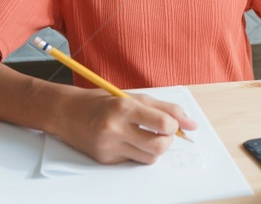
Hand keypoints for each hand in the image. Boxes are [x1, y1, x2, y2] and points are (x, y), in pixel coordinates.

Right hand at [56, 89, 197, 164]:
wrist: (67, 113)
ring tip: (144, 136)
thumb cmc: (103, 102)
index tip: (171, 124)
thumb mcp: (134, 97)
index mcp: (124, 107)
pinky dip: (138, 153)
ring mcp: (110, 147)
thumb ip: (166, 109)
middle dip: (168, 141)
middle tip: (162, 133)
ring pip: (150, 158)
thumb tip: (193, 125)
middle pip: (159, 147)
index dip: (174, 126)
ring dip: (154, 149)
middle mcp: (116, 129)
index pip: (163, 124)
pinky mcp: (106, 160)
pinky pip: (134, 162)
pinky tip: (127, 141)